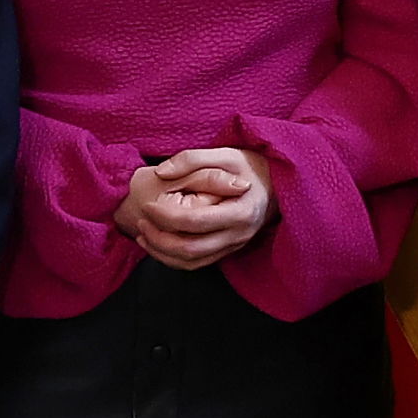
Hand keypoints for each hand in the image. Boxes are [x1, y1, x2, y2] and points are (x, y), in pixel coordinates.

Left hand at [117, 147, 270, 270]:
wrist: (276, 183)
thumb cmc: (249, 166)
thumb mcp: (225, 154)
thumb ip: (191, 159)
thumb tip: (161, 172)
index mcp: (240, 211)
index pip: (194, 222)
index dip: (165, 216)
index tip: (147, 205)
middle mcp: (238, 235)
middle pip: (190, 248)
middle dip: (159, 238)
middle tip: (141, 221)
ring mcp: (234, 246)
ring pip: (191, 262)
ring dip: (162, 253)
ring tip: (144, 234)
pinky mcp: (228, 250)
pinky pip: (196, 264)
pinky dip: (172, 259)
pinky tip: (158, 244)